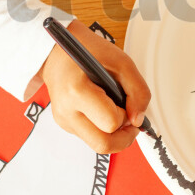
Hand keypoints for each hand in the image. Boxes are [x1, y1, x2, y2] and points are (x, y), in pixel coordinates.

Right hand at [41, 19, 150, 153]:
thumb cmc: (86, 50)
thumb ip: (137, 90)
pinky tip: (103, 109)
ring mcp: (63, 120)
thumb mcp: (120, 62)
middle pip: (102, 145)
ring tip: (116, 111)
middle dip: (123, 137)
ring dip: (113, 134)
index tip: (129, 105)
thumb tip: (139, 118)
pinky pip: (90, 136)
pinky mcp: (64, 123)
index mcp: (76, 91)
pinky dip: (102, 128)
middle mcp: (66, 111)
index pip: (111, 123)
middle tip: (130, 121)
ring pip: (97, 145)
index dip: (126, 116)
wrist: (55, 50)